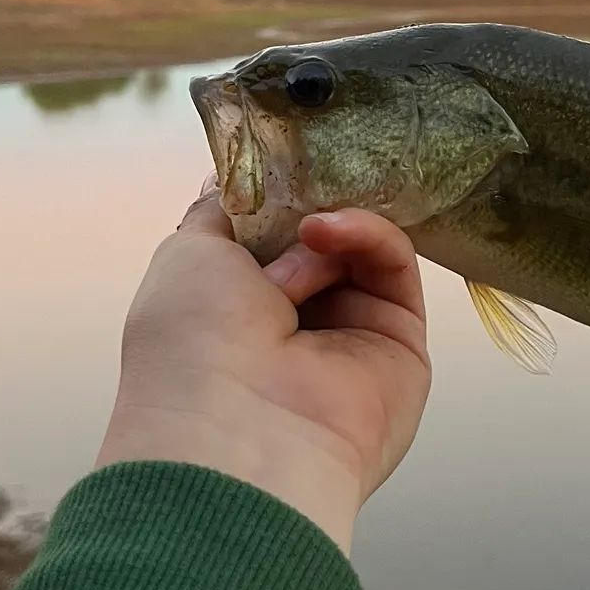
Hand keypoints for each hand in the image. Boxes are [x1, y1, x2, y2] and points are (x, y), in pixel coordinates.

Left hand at [96, 190, 430, 552]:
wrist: (239, 435)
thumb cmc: (192, 347)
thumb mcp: (188, 254)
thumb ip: (221, 211)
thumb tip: (244, 177)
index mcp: (237, 311)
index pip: (271, 234)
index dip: (277, 191)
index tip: (278, 155)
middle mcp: (296, 325)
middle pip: (323, 233)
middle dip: (312, 197)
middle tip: (304, 169)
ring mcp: (352, 335)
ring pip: (361, 245)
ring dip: (328, 223)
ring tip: (303, 233)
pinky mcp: (401, 342)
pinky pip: (394, 265)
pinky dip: (367, 235)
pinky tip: (327, 232)